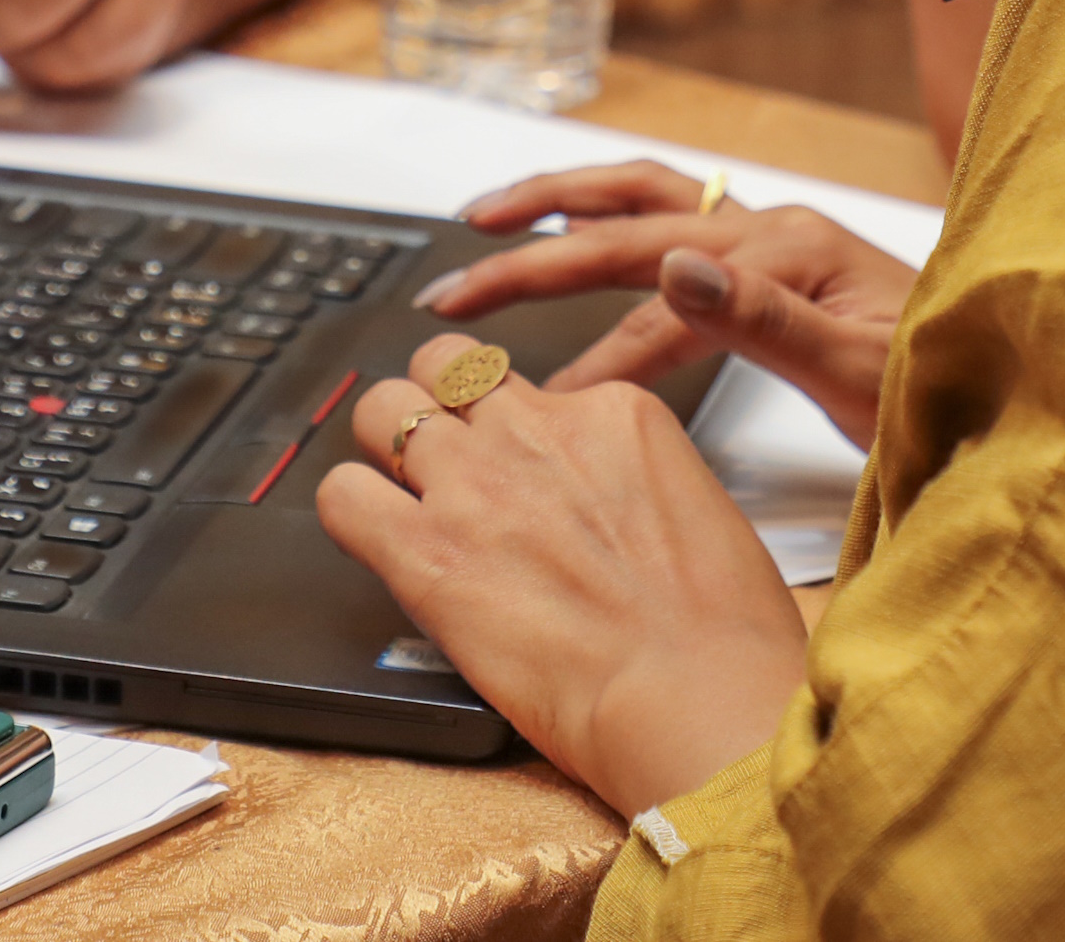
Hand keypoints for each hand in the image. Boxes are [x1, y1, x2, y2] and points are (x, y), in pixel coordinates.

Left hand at [316, 335, 808, 817]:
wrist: (697, 697)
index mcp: (613, 413)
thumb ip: (626, 483)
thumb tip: (591, 506)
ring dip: (382, 448)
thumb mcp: (695, 509)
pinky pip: (343, 496)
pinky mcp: (425, 552)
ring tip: (393, 492)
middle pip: (442, 368)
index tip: (512, 468)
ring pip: (381, 410)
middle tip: (434, 457)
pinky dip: (348, 512)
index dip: (508, 428)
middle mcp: (535, 430)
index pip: (526, 384)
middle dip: (431, 404)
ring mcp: (474, 484)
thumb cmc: (721, 635)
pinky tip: (372, 538)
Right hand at [413, 164, 915, 447]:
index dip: (596, 361)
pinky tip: (573, 222)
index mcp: (785, 253)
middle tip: (455, 292)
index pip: (660, 308)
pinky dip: (606, 212)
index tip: (542, 408)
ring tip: (483, 218)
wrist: (1013, 381)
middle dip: (532, 253)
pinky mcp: (770, 256)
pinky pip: (667, 214)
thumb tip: (674, 268)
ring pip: (640, 198)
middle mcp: (770, 230)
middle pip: (626, 227)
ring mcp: (768, 237)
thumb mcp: (862, 372)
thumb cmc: (946, 387)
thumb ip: (765, 321)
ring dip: (557, 205)